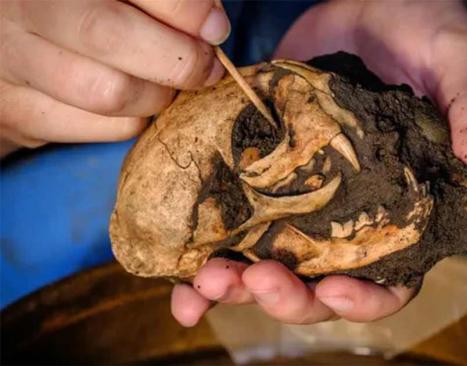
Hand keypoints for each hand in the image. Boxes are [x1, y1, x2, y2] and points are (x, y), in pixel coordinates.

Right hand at [0, 0, 229, 156]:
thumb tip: (211, 24)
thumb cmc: (78, 13)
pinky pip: (102, 128)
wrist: (11, 44)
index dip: (181, 8)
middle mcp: (19, 12)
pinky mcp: (21, 114)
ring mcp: (13, 66)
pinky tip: (138, 99)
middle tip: (206, 67)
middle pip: (108, 36)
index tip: (214, 27)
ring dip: (158, 94)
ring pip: (107, 93)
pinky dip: (138, 118)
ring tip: (169, 82)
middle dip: (177, 58)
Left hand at [171, 0, 466, 325]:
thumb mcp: (461, 69)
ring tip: (198, 283)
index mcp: (401, 212)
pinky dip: (201, 238)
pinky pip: (231, 210)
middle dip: (280, 294)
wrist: (387, 10)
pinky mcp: (265, 164)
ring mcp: (302, 193)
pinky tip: (176, 255)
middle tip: (246, 282)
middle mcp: (348, 216)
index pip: (388, 280)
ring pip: (266, 259)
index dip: (363, 298)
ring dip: (230, 281)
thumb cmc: (438, 40)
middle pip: (315, 282)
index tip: (331, 290)